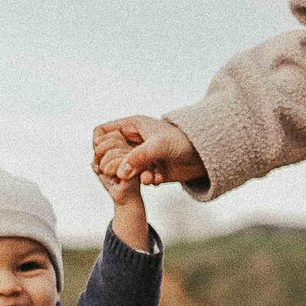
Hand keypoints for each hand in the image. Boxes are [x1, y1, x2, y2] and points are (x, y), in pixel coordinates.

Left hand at [90, 137, 152, 249]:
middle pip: (112, 139)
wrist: (124, 199)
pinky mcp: (137, 168)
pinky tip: (114, 178)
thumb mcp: (100, 165)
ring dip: (104, 165)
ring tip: (108, 174)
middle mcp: (133, 150)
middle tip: (100, 167)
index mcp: (126, 146)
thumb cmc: (114, 183)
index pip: (110, 135)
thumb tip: (96, 142)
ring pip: (113, 151)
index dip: (100, 145)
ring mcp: (137, 158)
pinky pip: (117, 162)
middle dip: (99, 153)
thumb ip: (97, 152)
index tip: (98, 159)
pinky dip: (109, 171)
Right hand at [91, 115, 205, 190]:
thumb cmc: (183, 142)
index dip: (99, 145)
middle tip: (122, 174)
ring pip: (125, 167)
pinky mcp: (152, 168)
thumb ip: (138, 158)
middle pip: (110, 152)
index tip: (105, 157)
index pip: (102, 131)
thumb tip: (121, 173)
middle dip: (116, 165)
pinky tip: (158, 179)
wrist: (205, 155)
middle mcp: (135, 139)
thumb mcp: (159, 146)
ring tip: (150, 177)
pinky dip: (147, 180)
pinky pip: (139, 177)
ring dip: (134, 175)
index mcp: (132, 125)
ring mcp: (143, 154)